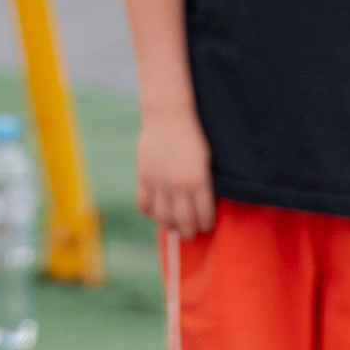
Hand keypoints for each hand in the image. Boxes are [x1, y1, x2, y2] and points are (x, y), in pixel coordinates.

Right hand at [136, 108, 214, 237]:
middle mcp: (179, 185)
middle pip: (183, 221)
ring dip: (169, 226)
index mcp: (199, 181)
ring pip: (162, 217)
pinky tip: (154, 212)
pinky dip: (149, 212)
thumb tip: (199, 207)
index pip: (204, 215)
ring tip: (172, 226)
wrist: (169, 116)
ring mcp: (160, 182)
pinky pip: (144, 204)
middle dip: (189, 232)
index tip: (206, 226)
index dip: (205, 224)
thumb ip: (202, 184)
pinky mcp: (144, 177)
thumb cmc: (193, 136)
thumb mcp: (205, 161)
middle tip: (190, 233)